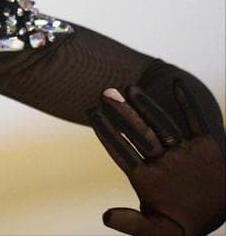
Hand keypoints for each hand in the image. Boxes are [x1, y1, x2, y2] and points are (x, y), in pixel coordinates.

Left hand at [88, 82, 225, 235]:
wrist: (220, 216)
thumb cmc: (183, 227)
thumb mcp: (158, 230)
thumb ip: (132, 223)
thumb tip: (106, 217)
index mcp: (146, 176)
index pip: (121, 151)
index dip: (106, 132)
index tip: (90, 112)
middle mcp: (162, 159)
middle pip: (139, 133)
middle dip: (122, 114)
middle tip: (105, 92)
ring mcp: (182, 151)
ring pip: (162, 124)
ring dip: (148, 106)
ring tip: (130, 88)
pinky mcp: (206, 147)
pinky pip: (195, 121)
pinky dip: (187, 103)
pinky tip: (176, 82)